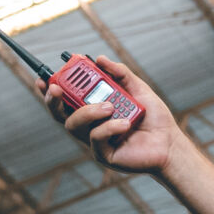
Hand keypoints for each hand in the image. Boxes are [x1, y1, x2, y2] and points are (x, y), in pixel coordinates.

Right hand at [54, 58, 177, 174]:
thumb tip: (100, 59)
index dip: (50, 89)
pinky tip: (124, 123)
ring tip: (110, 106)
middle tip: (56, 88)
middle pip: (59, 114)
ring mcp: (94, 140)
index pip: (65, 98)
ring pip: (73, 125)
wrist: (170, 142)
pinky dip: (108, 127)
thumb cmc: (153, 118)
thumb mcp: (137, 89)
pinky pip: (95, 139)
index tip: (43, 77)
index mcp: (93, 108)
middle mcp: (89, 124)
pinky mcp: (103, 154)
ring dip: (88, 111)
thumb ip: (119, 74)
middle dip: (53, 99)